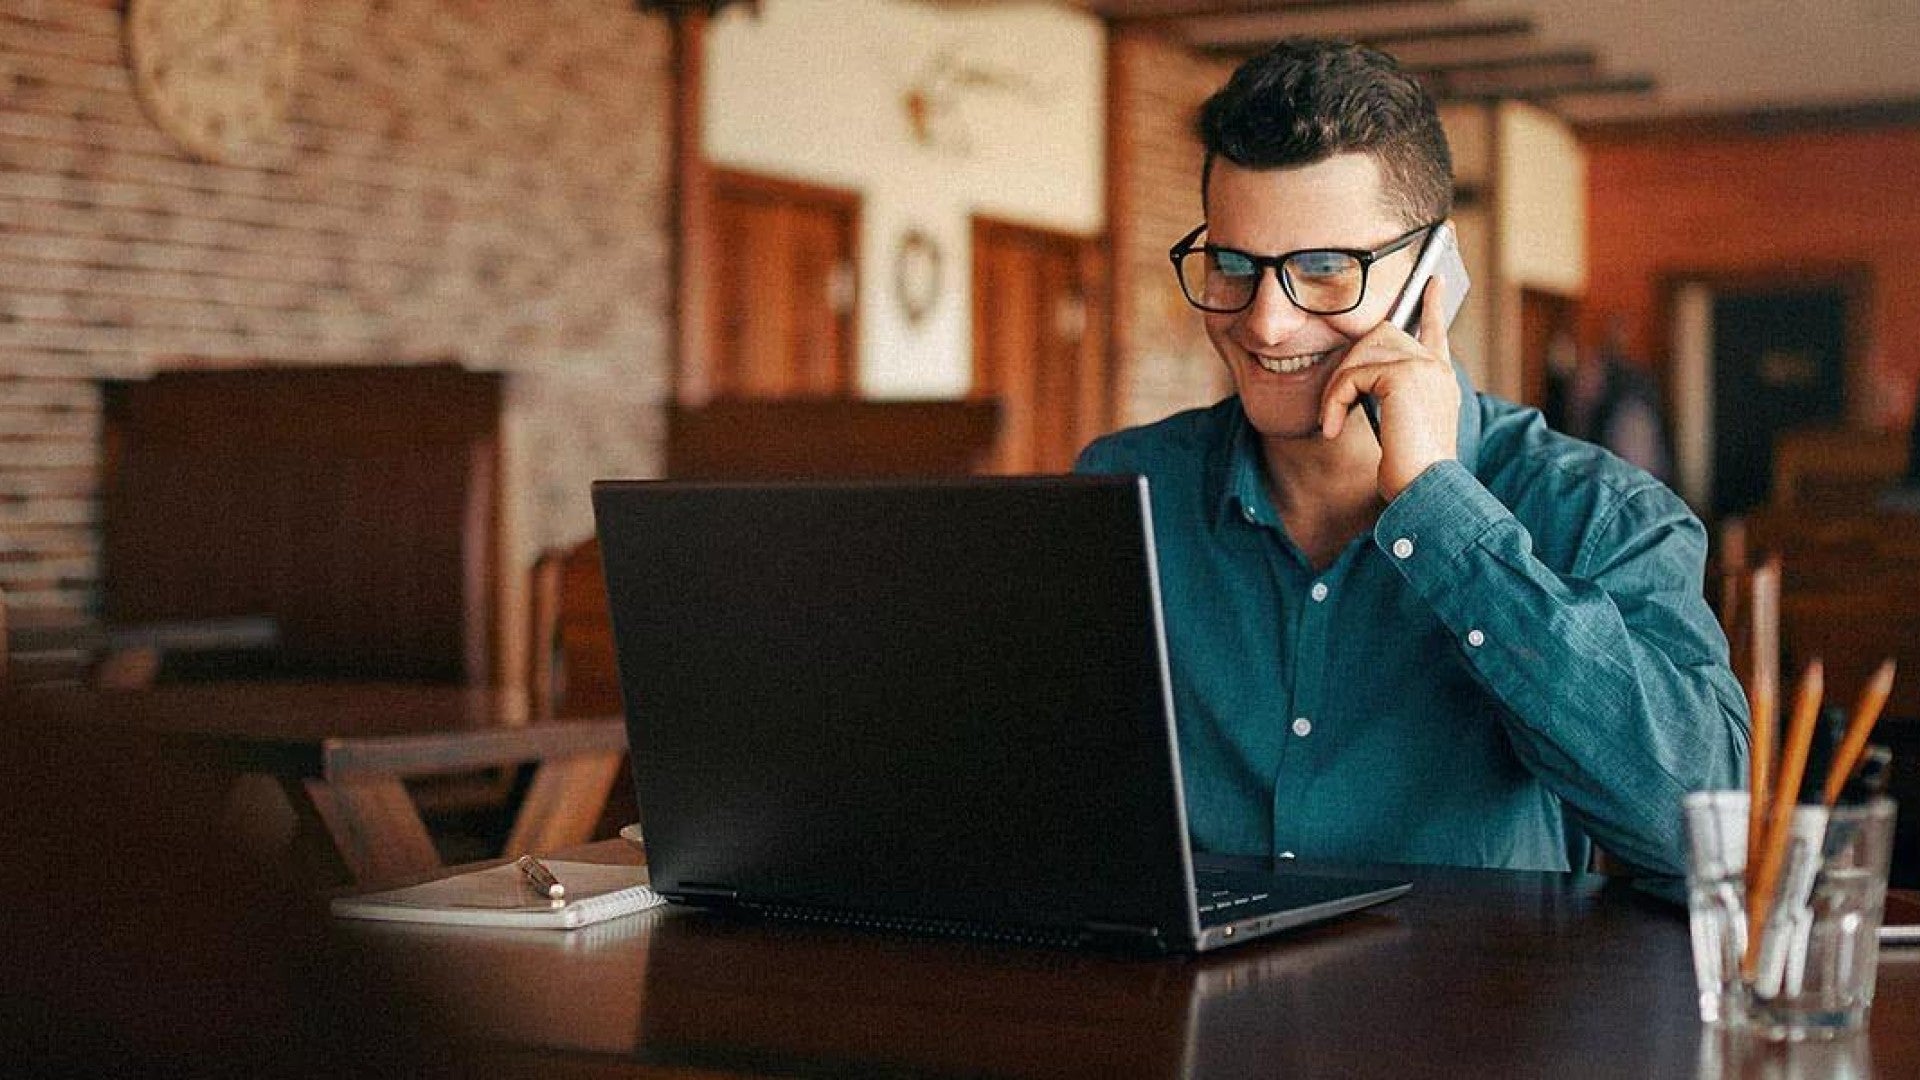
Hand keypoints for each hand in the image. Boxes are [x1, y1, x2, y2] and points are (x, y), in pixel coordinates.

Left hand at [1318, 276, 1461, 499]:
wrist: (1426, 490)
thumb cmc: (1410, 471)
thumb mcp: (1401, 428)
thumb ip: (1390, 396)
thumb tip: (1359, 380)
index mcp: (1439, 378)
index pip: (1434, 332)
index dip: (1431, 305)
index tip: (1431, 281)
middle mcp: (1435, 367)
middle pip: (1377, 337)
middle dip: (1346, 370)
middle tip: (1333, 410)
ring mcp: (1423, 367)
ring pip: (1360, 355)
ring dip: (1337, 389)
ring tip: (1333, 422)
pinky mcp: (1404, 374)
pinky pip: (1352, 375)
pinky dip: (1334, 401)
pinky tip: (1334, 428)